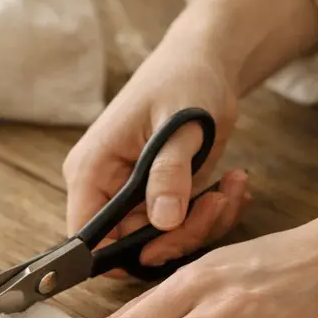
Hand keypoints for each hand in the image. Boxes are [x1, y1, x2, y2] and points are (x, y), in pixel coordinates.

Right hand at [62, 37, 248, 270]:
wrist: (206, 63)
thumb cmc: (184, 80)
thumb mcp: (179, 125)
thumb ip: (169, 174)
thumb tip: (163, 221)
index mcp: (91, 169)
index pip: (85, 237)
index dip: (120, 254)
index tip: (168, 243)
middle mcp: (105, 188)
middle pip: (130, 245)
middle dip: (180, 235)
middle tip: (218, 203)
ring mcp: (133, 195)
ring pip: (162, 241)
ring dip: (204, 224)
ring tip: (233, 187)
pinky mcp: (160, 198)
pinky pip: (181, 227)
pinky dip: (212, 215)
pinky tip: (232, 185)